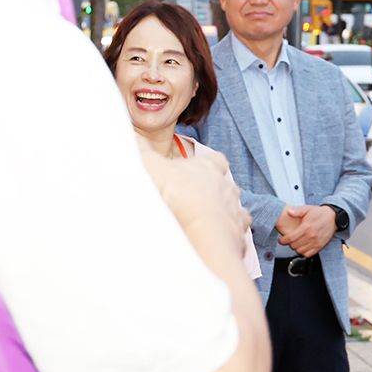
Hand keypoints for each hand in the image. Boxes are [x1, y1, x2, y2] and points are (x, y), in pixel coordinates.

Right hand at [137, 138, 250, 261]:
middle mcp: (226, 185)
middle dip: (215, 190)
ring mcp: (235, 206)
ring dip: (222, 210)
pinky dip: (229, 231)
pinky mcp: (239, 228)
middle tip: (196, 199)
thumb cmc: (176, 192)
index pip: (216, 159)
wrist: (199, 227)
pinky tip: (214, 236)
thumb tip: (133, 135)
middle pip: (225, 184)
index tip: (199, 170)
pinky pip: (238, 228)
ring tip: (204, 220)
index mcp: (209, 167)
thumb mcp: (151, 165)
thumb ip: (142, 149)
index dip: (209, 164)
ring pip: (233, 206)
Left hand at [275, 203, 337, 257]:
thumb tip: (289, 212)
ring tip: (295, 243)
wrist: (333, 218)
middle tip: (288, 240)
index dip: (283, 240)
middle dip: (289, 243)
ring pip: (300, 251)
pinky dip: (303, 252)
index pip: (291, 238)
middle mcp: (311, 236)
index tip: (281, 240)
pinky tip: (302, 246)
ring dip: (296, 248)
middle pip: (294, 245)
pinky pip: (308, 254)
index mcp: (306, 227)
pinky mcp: (320, 246)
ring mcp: (316, 242)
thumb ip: (297, 211)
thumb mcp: (307, 208)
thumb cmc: (319, 213)